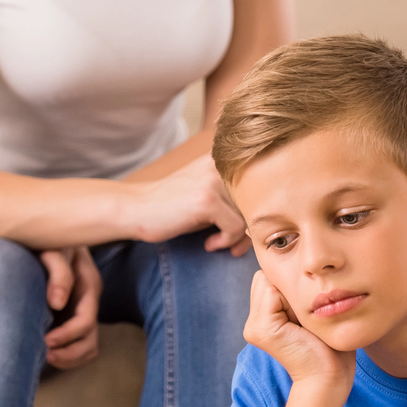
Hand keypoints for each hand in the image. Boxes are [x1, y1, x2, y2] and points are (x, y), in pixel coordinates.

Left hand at [39, 246, 100, 367]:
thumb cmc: (50, 238)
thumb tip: (57, 303)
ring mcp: (82, 310)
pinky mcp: (71, 316)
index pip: (86, 321)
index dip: (68, 335)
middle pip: (90, 340)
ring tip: (44, 359)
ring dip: (69, 358)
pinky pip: (78, 344)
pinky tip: (45, 353)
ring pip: (88, 346)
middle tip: (44, 356)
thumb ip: (58, 272)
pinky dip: (66, 354)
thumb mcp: (54, 248)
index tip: (45, 342)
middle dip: (69, 353)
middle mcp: (89, 302)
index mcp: (89, 286)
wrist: (47, 233)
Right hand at [133, 155, 250, 252]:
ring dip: (238, 237)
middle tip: (235, 246)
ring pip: (250, 215)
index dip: (256, 214)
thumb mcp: (208, 193)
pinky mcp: (207, 199)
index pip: (261, 187)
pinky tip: (209, 243)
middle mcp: (222, 164)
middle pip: (259, 201)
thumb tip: (271, 220)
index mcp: (224, 159)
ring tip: (217, 242)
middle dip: (251, 229)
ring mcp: (214, 180)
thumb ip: (235, 197)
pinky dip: (226, 240)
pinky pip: (236, 227)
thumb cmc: (174, 207)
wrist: (135, 208)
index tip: (242, 233)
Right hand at [243, 270, 353, 392]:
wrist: (330, 378)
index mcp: (264, 317)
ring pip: (269, 280)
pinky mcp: (260, 329)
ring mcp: (253, 326)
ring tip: (305, 323)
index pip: (272, 277)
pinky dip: (292, 300)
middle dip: (290, 287)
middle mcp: (253, 321)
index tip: (310, 310)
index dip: (294, 284)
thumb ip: (299, 292)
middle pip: (267, 276)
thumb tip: (300, 261)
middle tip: (307, 319)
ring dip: (293, 293)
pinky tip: (301, 325)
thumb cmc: (330, 347)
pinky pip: (273, 290)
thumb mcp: (313, 313)